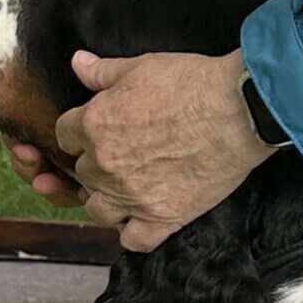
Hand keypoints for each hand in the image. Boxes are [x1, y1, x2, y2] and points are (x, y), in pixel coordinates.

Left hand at [52, 48, 276, 250]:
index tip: (97, 131)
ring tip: (126, 190)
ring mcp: (132, 196)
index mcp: (94, 125)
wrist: (237, 112)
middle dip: (96, 164)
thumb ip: (103, 72)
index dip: (80, 132)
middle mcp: (105, 165)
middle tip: (123, 156)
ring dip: (107, 200)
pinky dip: (133, 233)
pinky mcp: (164, 218)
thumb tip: (77, 63)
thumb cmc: (191, 84)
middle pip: (83, 173)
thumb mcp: (141, 66)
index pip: (65, 135)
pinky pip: (134, 240)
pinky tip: (143, 219)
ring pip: (98, 210)